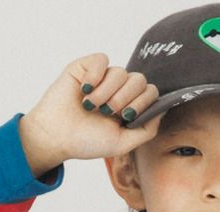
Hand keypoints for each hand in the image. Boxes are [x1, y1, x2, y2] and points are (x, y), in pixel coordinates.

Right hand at [18, 53, 165, 174]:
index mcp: (129, 107)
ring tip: (91, 107)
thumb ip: (146, 130)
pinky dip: (95, 76)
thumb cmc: (86, 141)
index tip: (126, 116)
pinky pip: (102, 60)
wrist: (56, 136)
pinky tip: (84, 90)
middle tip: (107, 112)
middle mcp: (119, 90)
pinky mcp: (87, 66)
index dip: (143, 102)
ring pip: (120, 72)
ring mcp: (103, 77)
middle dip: (125, 98)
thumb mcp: (122, 143)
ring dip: (106, 93)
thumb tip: (162, 110)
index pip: (150, 92)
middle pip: (139, 80)